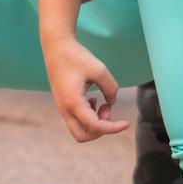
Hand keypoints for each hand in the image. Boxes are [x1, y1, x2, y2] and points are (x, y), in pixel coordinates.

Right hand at [40, 24, 127, 143]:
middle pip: (82, 136)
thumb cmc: (77, 56)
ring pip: (79, 129)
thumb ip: (111, 88)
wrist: (56, 47)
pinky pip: (76, 119)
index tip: (126, 123)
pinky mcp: (63, 103)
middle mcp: (64, 108)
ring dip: (94, 122)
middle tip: (108, 109)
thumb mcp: (100, 70)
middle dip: (100, 130)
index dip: (112, 128)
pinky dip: (88, 116)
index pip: (94, 126)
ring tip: (103, 103)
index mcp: (73, 102)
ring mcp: (62, 107)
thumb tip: (112, 102)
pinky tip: (93, 99)